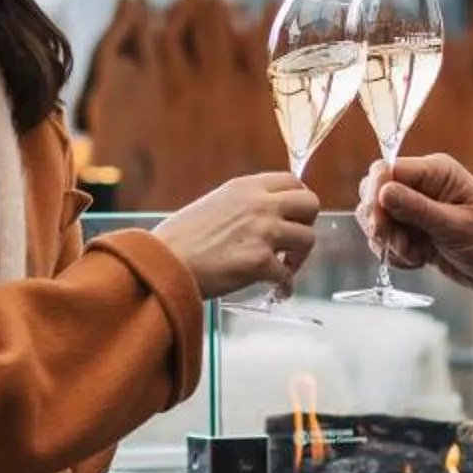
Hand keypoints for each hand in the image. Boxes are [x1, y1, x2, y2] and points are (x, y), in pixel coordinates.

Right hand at [155, 172, 321, 299]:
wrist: (161, 264)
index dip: (298, 200)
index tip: (293, 216)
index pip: (293, 181)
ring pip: (308, 239)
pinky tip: (277, 291)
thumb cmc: (178, 240)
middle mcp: (259, 204)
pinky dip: (285, 286)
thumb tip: (263, 219)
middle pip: (311, 204)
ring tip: (283, 268)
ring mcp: (263, 232)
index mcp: (245, 187)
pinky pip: (288, 276)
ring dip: (299, 257)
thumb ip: (243, 206)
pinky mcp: (261, 262)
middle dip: (307, 224)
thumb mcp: (213, 205)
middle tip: (292, 242)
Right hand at [360, 154, 472, 293]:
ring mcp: (416, 210)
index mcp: (435, 172)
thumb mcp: (458, 227)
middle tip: (398, 244)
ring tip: (414, 255)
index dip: (375, 194)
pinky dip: (396, 255)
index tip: (379, 223)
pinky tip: (419, 261)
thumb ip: (418, 209)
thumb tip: (382, 192)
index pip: (386, 170)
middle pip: (374, 193)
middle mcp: (422, 186)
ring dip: (388, 242)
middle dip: (379, 222)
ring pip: (377, 219)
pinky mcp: (414, 232)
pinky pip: (387, 240)